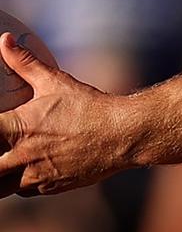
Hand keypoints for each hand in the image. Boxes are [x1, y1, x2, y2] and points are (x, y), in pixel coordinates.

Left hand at [0, 32, 130, 196]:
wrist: (120, 135)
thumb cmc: (87, 106)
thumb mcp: (54, 80)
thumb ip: (24, 63)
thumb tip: (5, 40)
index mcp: (18, 129)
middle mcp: (21, 157)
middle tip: (1, 147)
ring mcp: (35, 177)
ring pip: (1, 187)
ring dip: (2, 174)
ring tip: (10, 160)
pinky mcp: (50, 188)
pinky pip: (25, 190)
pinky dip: (23, 181)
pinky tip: (32, 165)